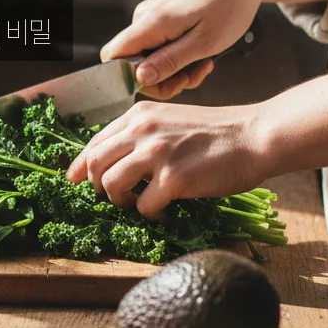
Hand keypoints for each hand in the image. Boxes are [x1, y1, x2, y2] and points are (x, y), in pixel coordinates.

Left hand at [67, 100, 265, 217]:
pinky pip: (143, 205)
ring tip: (136, 203)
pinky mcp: (174, 179)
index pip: (95, 142)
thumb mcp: (170, 119)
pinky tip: (162, 210)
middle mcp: (143, 130)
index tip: (73, 180)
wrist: (254, 135)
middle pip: (96, 164)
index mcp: (139, 114)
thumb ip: (142, 133)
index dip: (81, 165)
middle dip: (97, 186)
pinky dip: (148, 213)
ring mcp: (157, 153)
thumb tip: (115, 160)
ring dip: (120, 200)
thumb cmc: (216, 131)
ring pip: (111, 184)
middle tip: (112, 196)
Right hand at [101, 0, 325, 99]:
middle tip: (192, 78)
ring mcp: (152, 16)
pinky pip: (158, 46)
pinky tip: (200, 54)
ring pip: (148, 56)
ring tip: (203, 65)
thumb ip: (170, 61)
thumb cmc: (230, 5)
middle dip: (161, 78)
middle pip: (132, 62)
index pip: (113, 56)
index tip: (163, 84)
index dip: (128, 79)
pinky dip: (177, 56)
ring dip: (173, 69)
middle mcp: (144, 17)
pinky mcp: (161, 16)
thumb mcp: (205, 42)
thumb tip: (139, 78)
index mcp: (152, 22)